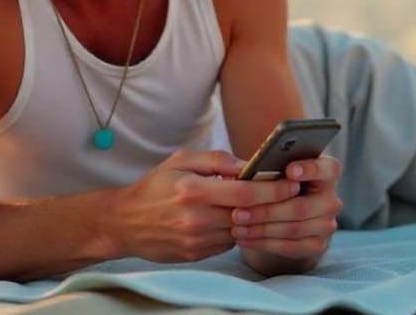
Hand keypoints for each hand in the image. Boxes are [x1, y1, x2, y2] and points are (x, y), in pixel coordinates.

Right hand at [111, 149, 300, 262]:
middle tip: (290, 195)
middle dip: (273, 205)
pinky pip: (227, 243)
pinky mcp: (195, 255)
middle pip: (249, 215)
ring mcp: (196, 240)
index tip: (292, 183)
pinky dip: (235, 231)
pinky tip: (234, 219)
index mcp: (194, 190)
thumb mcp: (181, 160)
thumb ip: (217, 160)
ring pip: (241, 230)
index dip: (274, 190)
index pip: (246, 194)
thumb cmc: (155, 186)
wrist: (124, 223)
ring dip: (255, 219)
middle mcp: (196, 218)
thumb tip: (248, 165)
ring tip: (265, 206)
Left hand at [231, 155, 341, 265]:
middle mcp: (331, 199)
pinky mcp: (318, 245)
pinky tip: (244, 239)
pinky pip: (291, 246)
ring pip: (294, 228)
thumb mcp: (273, 169)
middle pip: (302, 207)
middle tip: (238, 211)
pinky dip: (264, 243)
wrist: (282, 215)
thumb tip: (241, 173)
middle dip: (267, 210)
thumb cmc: (276, 184)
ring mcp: (327, 225)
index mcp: (327, 172)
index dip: (310, 169)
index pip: (329, 169)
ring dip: (261, 229)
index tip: (289, 171)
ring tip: (236, 226)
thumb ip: (265, 166)